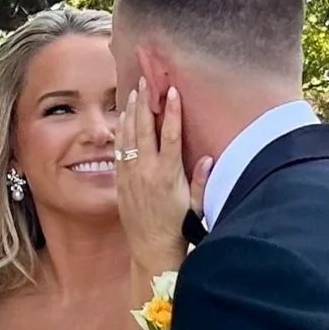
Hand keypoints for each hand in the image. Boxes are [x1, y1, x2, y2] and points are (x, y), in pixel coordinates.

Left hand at [116, 80, 211, 285]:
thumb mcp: (196, 206)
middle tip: (146, 81)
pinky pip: (119, 150)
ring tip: (134, 92)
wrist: (151, 249)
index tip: (172, 91)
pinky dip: (121, 131)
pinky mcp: (121, 181)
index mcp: (168, 175)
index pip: (170, 135)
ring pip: (128, 136)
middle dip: (145, 102)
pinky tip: (122, 118)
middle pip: (145, 129)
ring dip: (131, 112)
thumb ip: (202, 180)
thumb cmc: (178, 227)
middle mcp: (147, 171)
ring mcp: (131, 175)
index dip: (172, 111)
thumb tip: (209, 157)